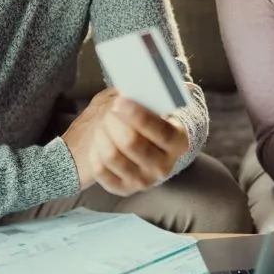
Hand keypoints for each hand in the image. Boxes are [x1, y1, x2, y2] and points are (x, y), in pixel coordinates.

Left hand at [61, 88, 189, 194]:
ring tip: (102, 121)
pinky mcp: (124, 189)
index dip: (139, 116)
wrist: (148, 148)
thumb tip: (130, 83)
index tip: (120, 101)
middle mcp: (164, 166)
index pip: (162, 131)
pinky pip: (101, 169)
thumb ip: (145, 95)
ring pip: (112, 155)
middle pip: (132, 143)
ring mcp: (144, 181)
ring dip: (102, 133)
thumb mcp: (154, 106)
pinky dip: (95, 150)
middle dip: (114, 122)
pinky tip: (99, 138)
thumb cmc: (149, 120)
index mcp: (178, 142)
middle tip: (109, 110)